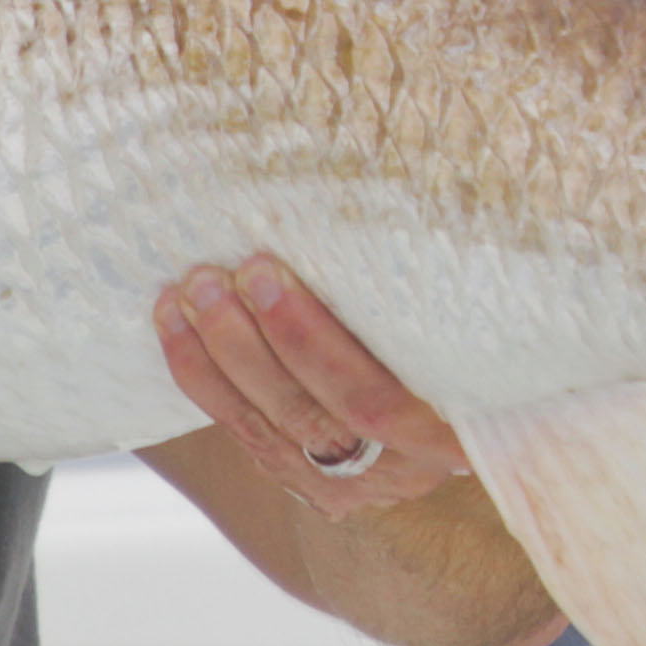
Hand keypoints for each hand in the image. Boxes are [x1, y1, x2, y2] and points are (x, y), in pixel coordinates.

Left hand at [156, 257, 471, 523]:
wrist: (449, 400)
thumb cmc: (465, 321)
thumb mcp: (470, 311)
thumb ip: (431, 282)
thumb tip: (422, 167)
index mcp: (460, 422)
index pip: (380, 399)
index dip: (311, 342)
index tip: (263, 271)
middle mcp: (411, 460)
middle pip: (322, 411)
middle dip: (258, 340)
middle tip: (222, 271)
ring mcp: (358, 479)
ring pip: (276, 425)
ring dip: (221, 355)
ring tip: (190, 291)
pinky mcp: (308, 479)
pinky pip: (248, 433)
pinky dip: (205, 378)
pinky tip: (176, 325)